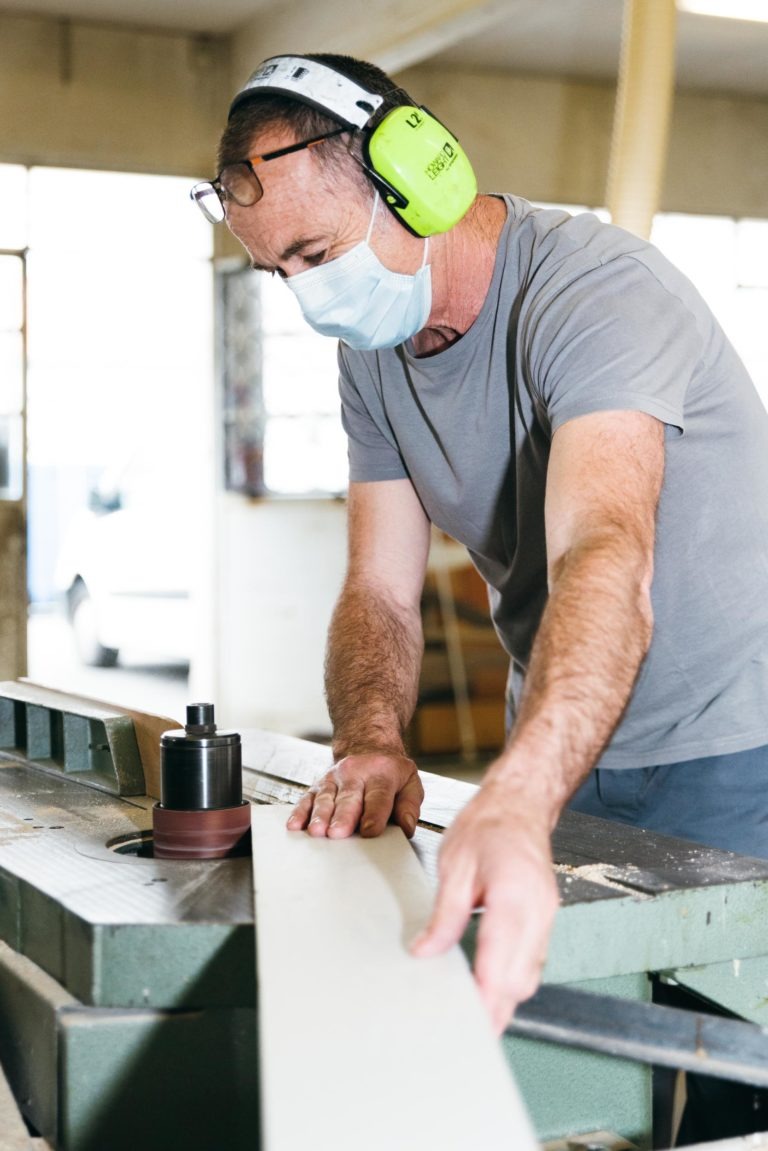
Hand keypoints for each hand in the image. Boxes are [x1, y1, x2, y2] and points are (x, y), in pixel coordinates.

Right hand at [286, 753, 423, 839]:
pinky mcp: (319, 785)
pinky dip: (300, 812)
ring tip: (316, 831)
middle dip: (343, 817)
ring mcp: (334, 779)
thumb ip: (409, 805)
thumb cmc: (389, 771)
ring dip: (319, 816)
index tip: (370, 830)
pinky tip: (294, 825)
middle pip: (349, 798)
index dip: (374, 814)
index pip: (378, 796)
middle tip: (337, 833)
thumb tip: (407, 827)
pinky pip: (308, 798)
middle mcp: (355, 775)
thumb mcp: (410, 782)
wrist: (368, 745)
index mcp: (381, 775)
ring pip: (326, 798)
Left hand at [410, 779, 559, 1034]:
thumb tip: (425, 952)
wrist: (518, 804)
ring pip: (531, 976)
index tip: (468, 1022)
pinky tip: (490, 981)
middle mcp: (537, 912)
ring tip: (473, 1008)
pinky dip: (513, 977)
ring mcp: (546, 916)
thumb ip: (445, 916)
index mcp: (513, 898)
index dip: (486, 1000)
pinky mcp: (546, 917)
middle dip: (496, 1007)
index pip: (502, 966)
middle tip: (463, 1023)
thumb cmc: (487, 826)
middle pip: (521, 982)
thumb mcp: (455, 867)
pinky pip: (534, 960)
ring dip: (506, 996)